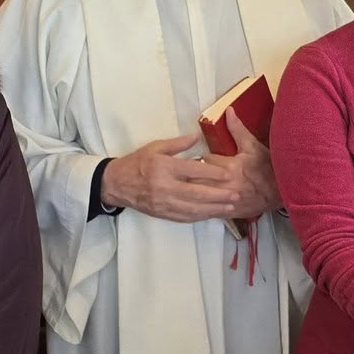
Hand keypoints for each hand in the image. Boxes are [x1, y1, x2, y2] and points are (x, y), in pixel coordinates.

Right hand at [101, 134, 236, 222]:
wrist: (117, 184)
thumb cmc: (138, 162)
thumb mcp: (155, 147)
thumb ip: (177, 144)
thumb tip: (197, 136)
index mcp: (164, 168)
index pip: (193, 171)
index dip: (213, 172)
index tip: (229, 173)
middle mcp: (165, 187)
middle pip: (197, 193)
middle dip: (219, 195)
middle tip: (236, 194)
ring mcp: (164, 203)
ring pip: (194, 209)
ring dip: (214, 209)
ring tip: (231, 206)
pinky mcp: (163, 214)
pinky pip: (186, 217)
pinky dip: (202, 216)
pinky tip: (213, 214)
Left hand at [197, 109, 282, 222]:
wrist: (283, 194)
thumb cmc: (268, 168)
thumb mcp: (254, 147)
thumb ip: (238, 129)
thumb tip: (228, 110)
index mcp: (230, 166)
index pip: (205, 159)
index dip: (203, 158)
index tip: (204, 158)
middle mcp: (224, 184)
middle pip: (196, 178)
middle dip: (193, 174)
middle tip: (192, 171)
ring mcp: (225, 200)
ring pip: (198, 195)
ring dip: (194, 189)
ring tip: (192, 185)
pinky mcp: (226, 213)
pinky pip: (206, 210)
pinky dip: (199, 205)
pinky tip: (197, 201)